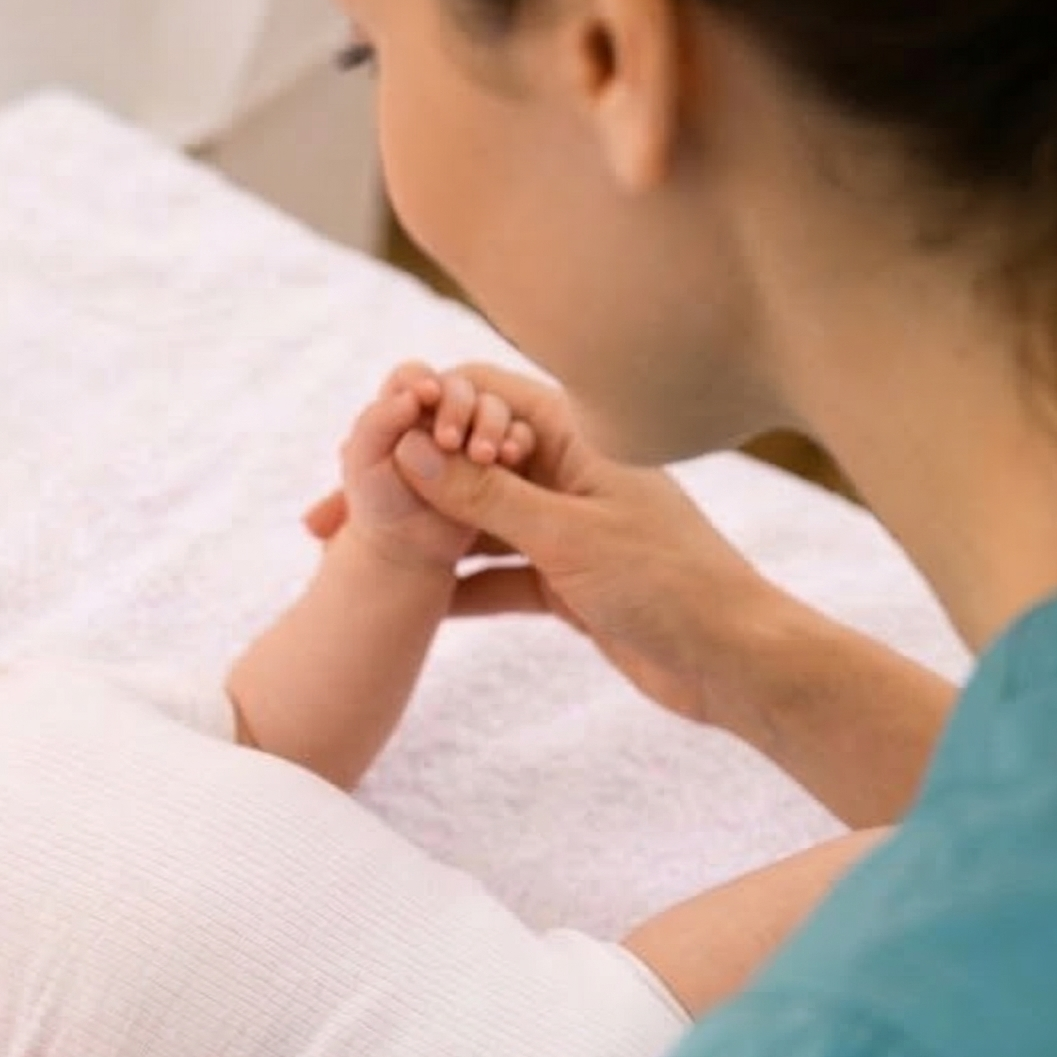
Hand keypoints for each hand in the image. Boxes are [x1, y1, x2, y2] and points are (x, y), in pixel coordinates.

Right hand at [317, 363, 782, 726]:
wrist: (732, 663)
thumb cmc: (668, 585)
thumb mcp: (564, 536)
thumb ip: (485, 496)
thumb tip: (411, 450)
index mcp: (577, 435)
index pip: (479, 394)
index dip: (422, 413)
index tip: (373, 452)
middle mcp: (566, 470)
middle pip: (464, 460)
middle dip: (400, 485)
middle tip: (324, 521)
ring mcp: (563, 526)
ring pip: (472, 522)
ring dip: (419, 540)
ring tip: (349, 563)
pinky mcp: (563, 580)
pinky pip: (493, 574)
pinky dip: (454, 588)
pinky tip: (406, 607)